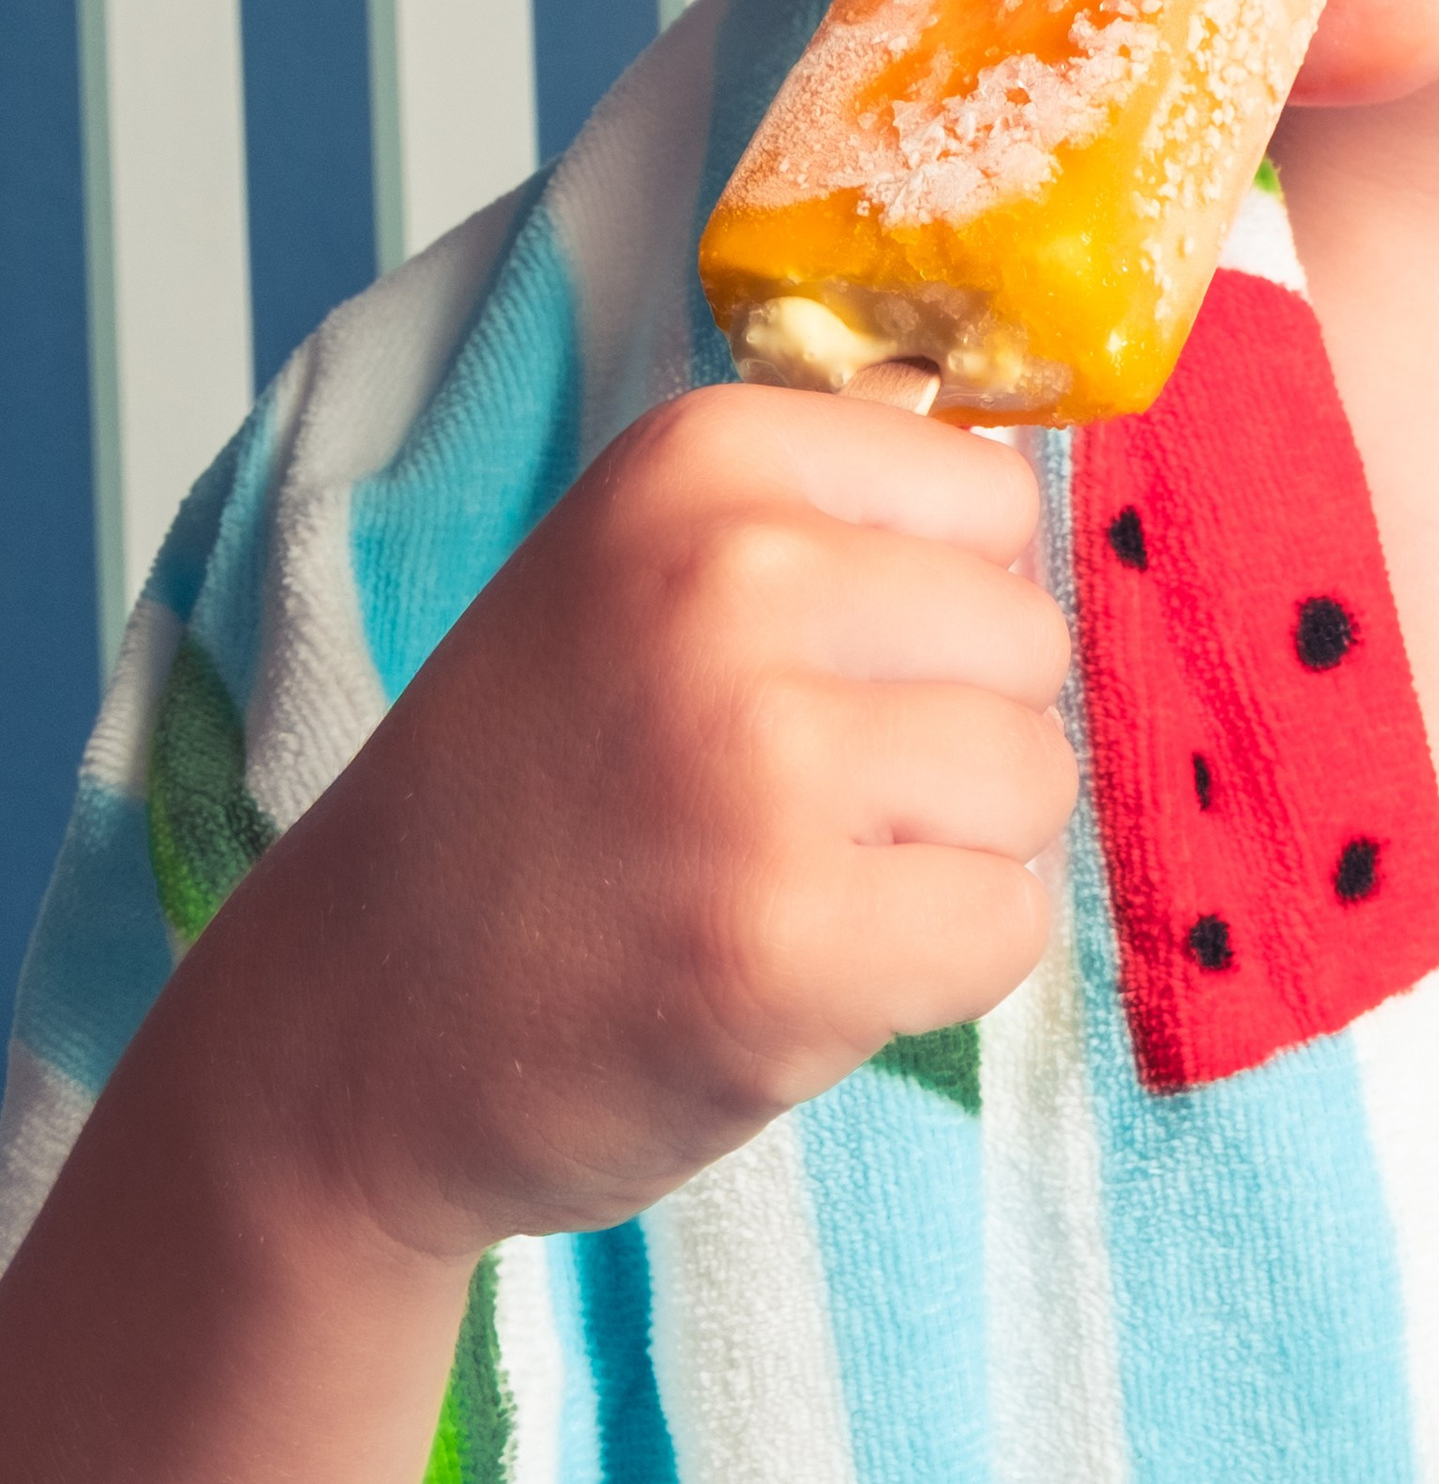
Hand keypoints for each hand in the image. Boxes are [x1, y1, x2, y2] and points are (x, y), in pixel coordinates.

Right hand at [200, 380, 1073, 1261]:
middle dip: (954, 735)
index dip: (942, 604)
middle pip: (1028, 640)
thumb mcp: (639, 566)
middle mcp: (730, 580)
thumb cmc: (538, 786)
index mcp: (700, 462)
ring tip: (798, 878)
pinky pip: (1010, 925)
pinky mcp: (790, 944)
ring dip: (953, 855)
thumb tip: (1029, 488)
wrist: (357, 1021)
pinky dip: (941, 969)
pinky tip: (809, 970)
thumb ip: (822, 515)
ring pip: (1035, 782)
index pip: (991, 497)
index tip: (821, 672)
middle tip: (795, 803)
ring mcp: (759, 763)